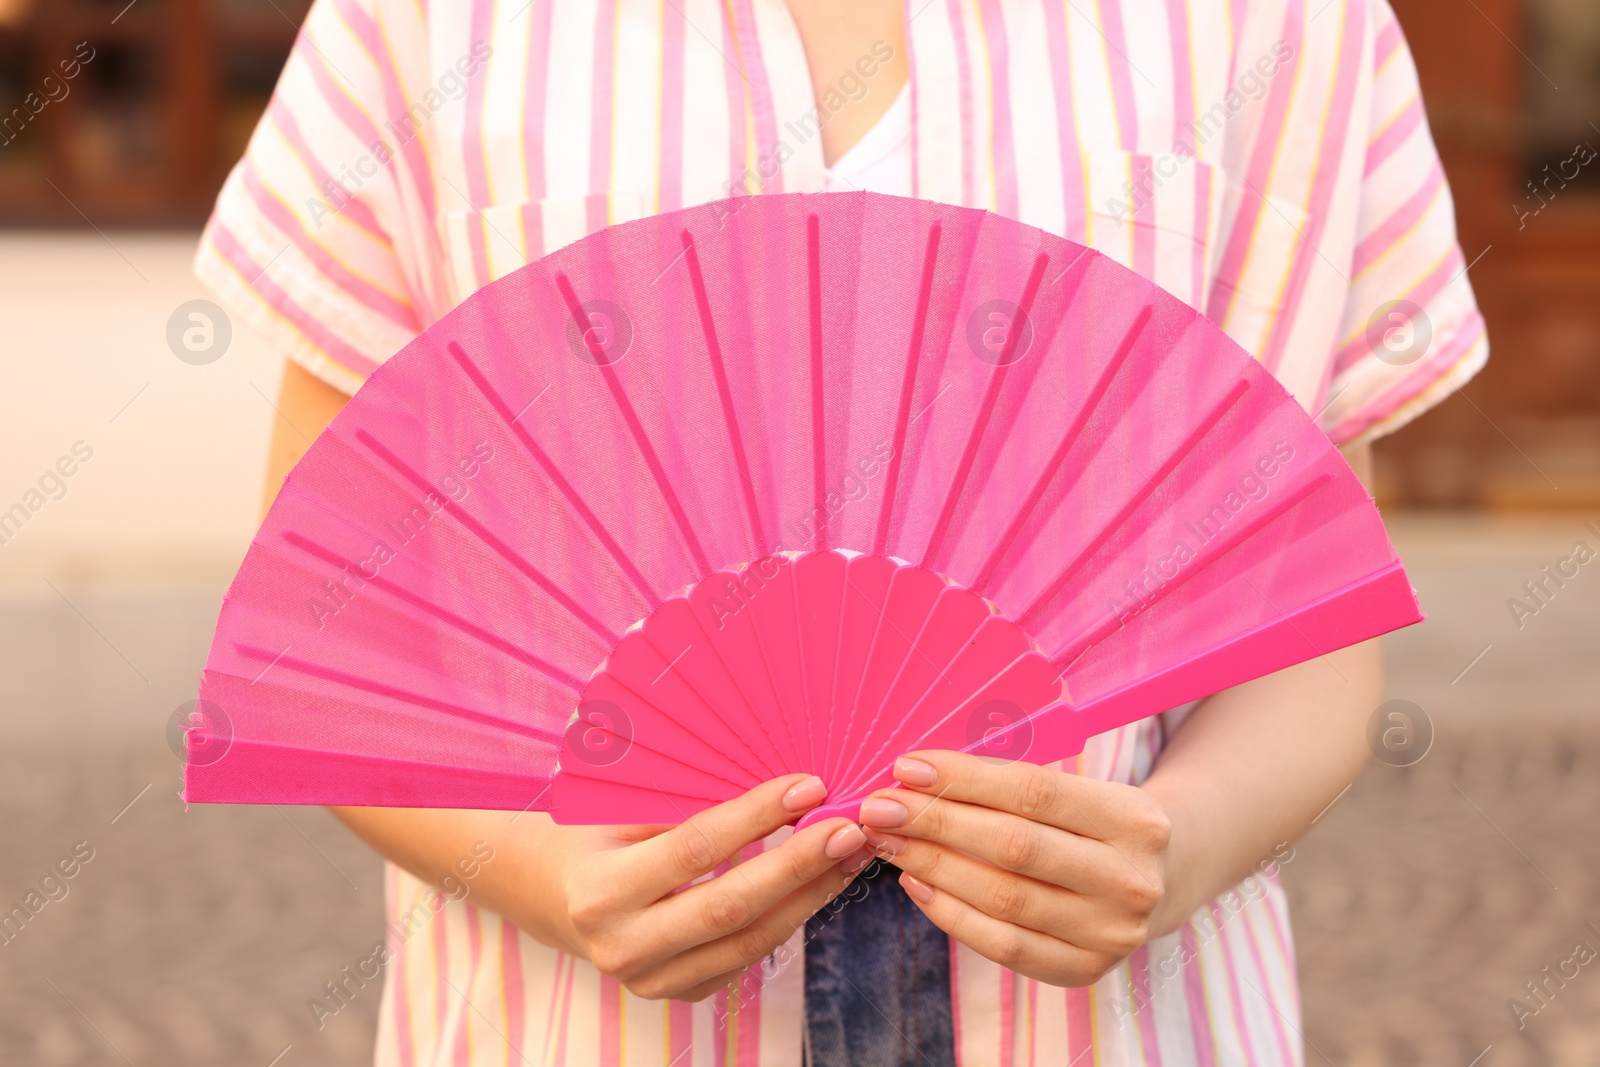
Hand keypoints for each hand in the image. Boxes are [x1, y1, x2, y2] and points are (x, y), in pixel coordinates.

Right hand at [550, 774, 870, 1000]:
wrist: (556, 897)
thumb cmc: (594, 835)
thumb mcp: (620, 809)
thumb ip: (686, 800)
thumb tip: (777, 785)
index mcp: (601, 892)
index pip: (695, 849)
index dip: (757, 817)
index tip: (808, 786)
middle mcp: (623, 947)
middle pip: (731, 906)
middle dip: (799, 864)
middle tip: (848, 828)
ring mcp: (652, 980)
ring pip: (750, 941)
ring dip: (809, 896)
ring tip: (849, 855)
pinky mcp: (680, 993)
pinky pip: (747, 957)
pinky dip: (788, 917)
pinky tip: (818, 884)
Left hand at [856, 751, 1171, 986]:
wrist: (1158, 880)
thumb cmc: (1094, 822)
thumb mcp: (1077, 792)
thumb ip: (1008, 785)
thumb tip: (917, 776)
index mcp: (1134, 819)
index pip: (1033, 791)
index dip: (964, 779)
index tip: (907, 768)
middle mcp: (1131, 880)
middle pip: (1013, 846)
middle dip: (936, 822)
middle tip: (881, 808)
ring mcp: (1112, 932)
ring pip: (1003, 898)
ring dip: (933, 866)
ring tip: (890, 842)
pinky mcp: (1086, 970)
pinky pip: (1003, 945)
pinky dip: (951, 914)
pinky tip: (917, 884)